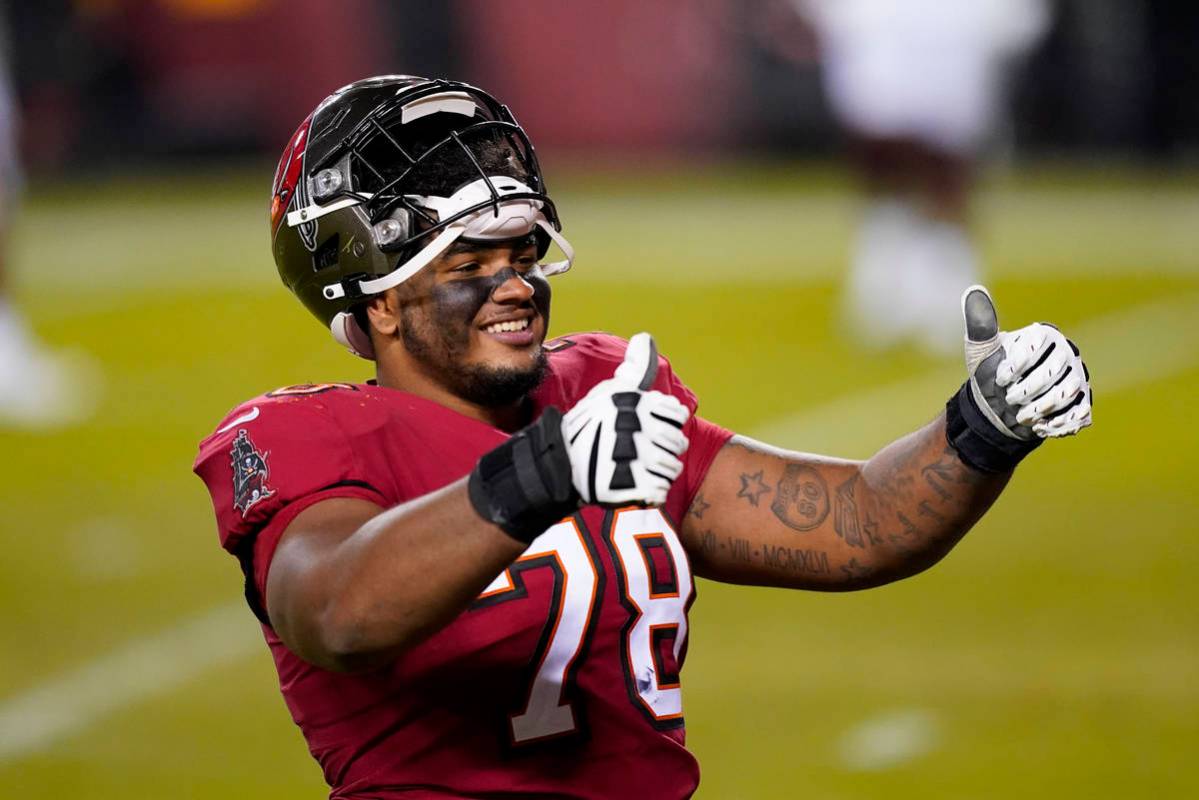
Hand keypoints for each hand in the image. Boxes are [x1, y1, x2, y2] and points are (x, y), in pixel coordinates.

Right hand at [562, 333, 690, 505]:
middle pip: (678, 443)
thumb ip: (636, 368)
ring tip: (637, 469)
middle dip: (664, 450)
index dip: (667, 423)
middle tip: (640, 453)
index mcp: (636, 402)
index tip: (647, 427)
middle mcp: (637, 427)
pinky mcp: (629, 486)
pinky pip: (660, 491)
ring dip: (658, 472)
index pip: (678, 414)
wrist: (559, 462)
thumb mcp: (612, 390)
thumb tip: (645, 337)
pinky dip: (650, 492)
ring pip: (672, 469)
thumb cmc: (591, 424)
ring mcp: (634, 457)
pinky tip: (635, 485)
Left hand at [962, 286, 1092, 438]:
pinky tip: (1040, 427)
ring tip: (1021, 416)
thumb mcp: (982, 350)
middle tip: (1008, 401)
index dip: (1015, 367)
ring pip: (1067, 393)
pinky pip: (1080, 414)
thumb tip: (974, 290)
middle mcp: (1067, 354)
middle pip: (1053, 372)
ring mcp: (1077, 379)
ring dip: (1040, 408)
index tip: (1000, 379)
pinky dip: (1059, 424)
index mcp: (1044, 336)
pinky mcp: (1082, 404)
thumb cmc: (991, 373)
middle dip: (1026, 391)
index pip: (1034, 348)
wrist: (1000, 408)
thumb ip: (981, 324)